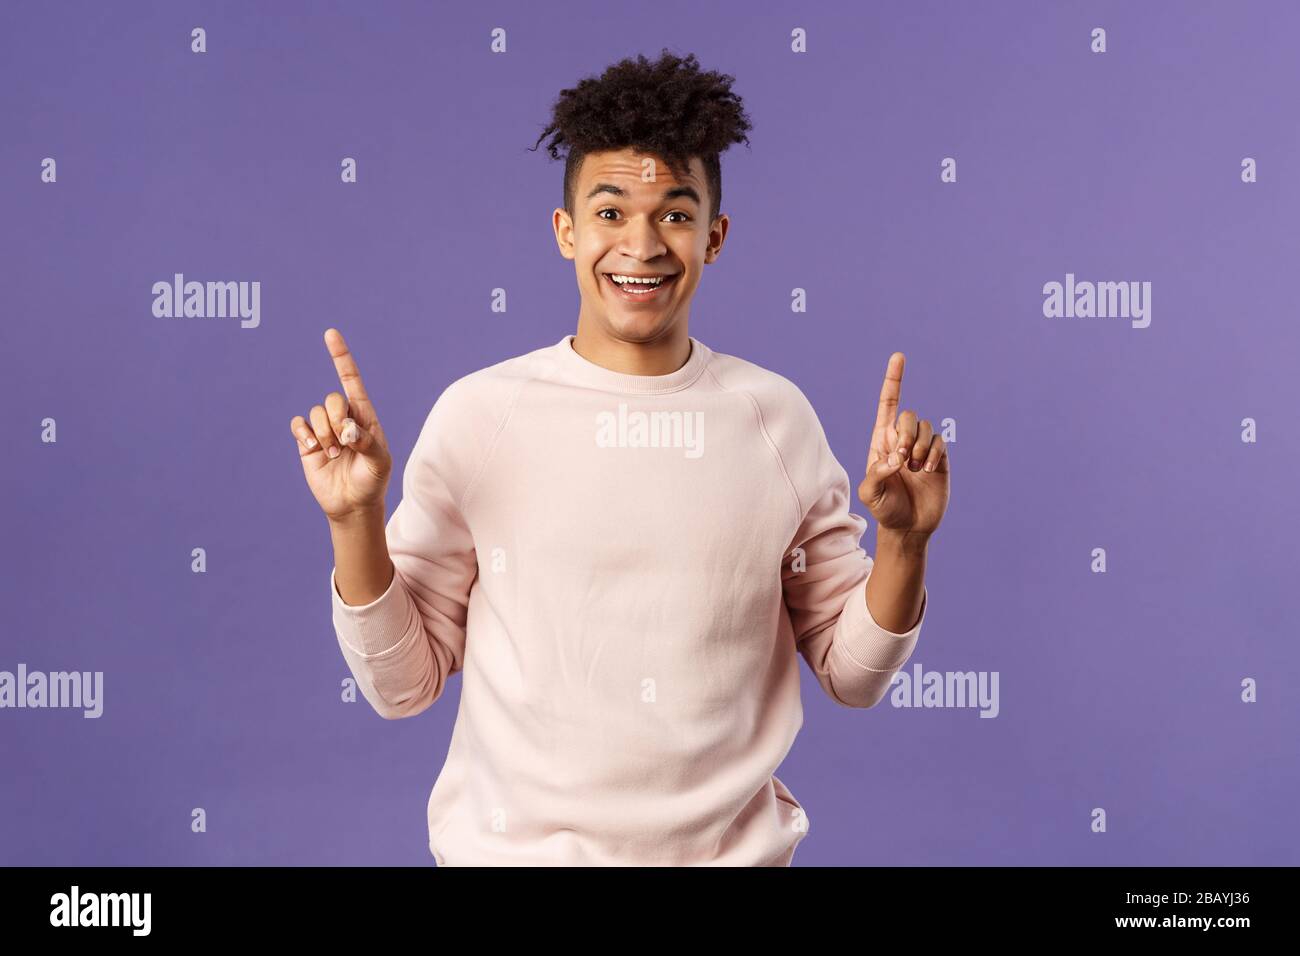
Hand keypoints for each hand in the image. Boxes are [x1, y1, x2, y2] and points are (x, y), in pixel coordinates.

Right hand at [289, 328, 393, 521]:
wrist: (353, 504)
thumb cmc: (372, 480)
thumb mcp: (380, 462)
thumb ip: (367, 442)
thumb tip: (347, 429)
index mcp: (365, 416)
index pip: (352, 380)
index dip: (341, 357)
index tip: (331, 334)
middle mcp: (344, 418)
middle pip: (331, 399)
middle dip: (336, 420)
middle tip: (344, 445)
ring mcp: (325, 429)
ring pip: (315, 413)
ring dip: (324, 435)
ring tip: (334, 455)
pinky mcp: (308, 442)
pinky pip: (298, 425)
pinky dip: (304, 434)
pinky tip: (314, 448)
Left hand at [857, 352, 949, 535]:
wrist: (909, 527)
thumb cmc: (884, 509)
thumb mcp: (870, 493)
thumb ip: (876, 473)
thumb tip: (894, 458)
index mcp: (881, 441)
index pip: (888, 404)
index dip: (893, 380)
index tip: (898, 357)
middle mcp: (902, 440)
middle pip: (908, 415)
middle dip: (905, 434)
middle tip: (902, 460)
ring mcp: (922, 448)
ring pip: (926, 427)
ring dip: (920, 447)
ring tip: (914, 469)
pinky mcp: (939, 458)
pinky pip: (940, 441)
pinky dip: (933, 453)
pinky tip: (927, 471)